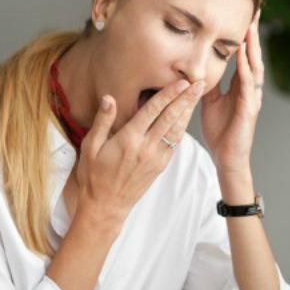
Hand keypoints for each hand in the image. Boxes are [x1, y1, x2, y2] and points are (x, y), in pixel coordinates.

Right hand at [75, 79, 203, 224]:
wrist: (106, 206)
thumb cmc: (94, 176)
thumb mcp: (90, 147)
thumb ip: (102, 121)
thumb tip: (110, 98)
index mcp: (129, 140)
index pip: (153, 111)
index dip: (169, 94)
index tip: (181, 82)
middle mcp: (146, 148)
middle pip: (171, 118)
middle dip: (186, 99)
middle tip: (199, 83)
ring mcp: (156, 158)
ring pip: (177, 130)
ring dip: (188, 111)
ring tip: (198, 95)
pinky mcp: (161, 166)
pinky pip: (174, 143)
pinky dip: (183, 127)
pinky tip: (187, 117)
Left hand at [201, 14, 263, 175]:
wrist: (227, 158)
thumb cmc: (220, 132)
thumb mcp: (209, 101)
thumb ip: (206, 83)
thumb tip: (195, 66)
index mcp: (240, 85)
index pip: (244, 55)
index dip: (244, 35)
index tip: (243, 14)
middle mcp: (250, 88)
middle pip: (254, 54)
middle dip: (253, 33)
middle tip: (254, 10)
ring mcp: (252, 97)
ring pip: (255, 66)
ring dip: (253, 46)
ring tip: (251, 26)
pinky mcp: (249, 108)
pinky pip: (248, 85)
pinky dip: (246, 69)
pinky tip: (244, 56)